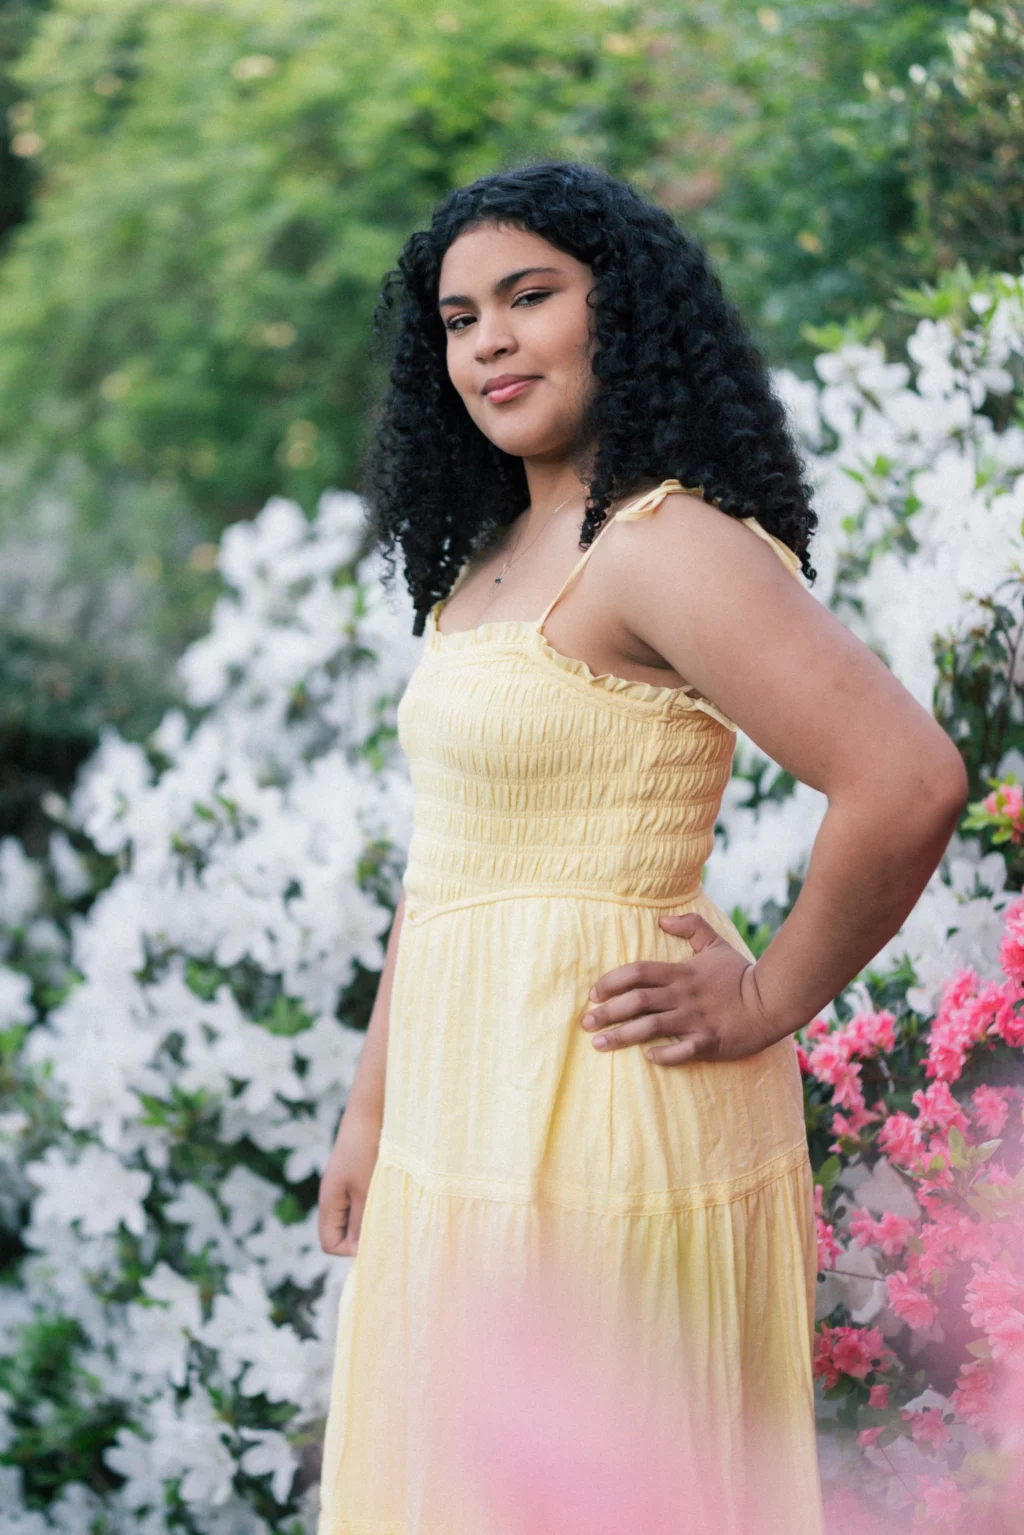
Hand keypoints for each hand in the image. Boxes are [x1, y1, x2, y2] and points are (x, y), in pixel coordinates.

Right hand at [318, 1101, 381, 1256]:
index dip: (351, 1249)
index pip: (331, 1244)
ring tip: (393, 1205)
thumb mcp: (367, 1190)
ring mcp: (346, 1183)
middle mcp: (334, 1195)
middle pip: (343, 1232)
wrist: (371, 1109)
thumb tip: (360, 1251)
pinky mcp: (359, 1172)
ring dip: (374, 1217)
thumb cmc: (367, 1148)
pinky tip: (395, 1191)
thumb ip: (362, 1222)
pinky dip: (379, 1202)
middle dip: (364, 1235)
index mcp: (329, 1201)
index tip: (376, 1234)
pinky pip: (365, 1200)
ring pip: (358, 1216)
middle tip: (389, 1224)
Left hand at [580, 912, 780, 1065]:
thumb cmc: (740, 973)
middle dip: (607, 1012)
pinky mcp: (709, 1042)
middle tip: (584, 1023)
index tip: (592, 993)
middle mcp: (682, 996)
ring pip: (651, 1026)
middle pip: (636, 1001)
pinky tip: (647, 1058)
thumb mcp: (715, 943)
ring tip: (599, 1045)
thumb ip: (690, 927)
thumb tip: (662, 920)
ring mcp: (695, 1020)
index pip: (637, 972)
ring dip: (622, 1036)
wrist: (772, 999)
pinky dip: (664, 1054)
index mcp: (680, 973)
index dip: (611, 981)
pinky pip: (683, 1050)